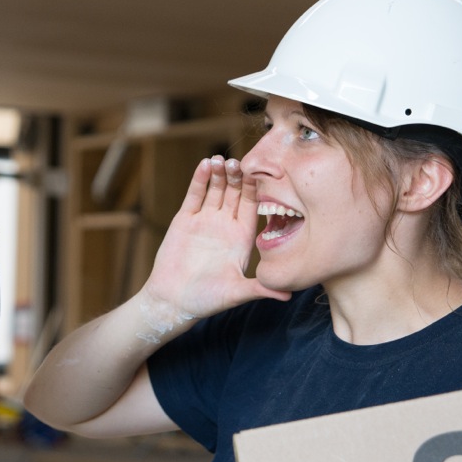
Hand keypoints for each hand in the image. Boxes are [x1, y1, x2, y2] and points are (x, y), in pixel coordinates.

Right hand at [143, 156, 288, 321]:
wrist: (172, 301)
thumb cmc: (206, 300)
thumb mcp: (236, 293)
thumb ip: (261, 289)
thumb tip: (289, 294)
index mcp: (242, 238)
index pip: (254, 207)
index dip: (256, 190)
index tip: (260, 175)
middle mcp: (226, 225)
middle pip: (236, 193)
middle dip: (238, 177)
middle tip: (239, 162)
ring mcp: (205, 220)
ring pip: (216, 189)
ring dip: (220, 174)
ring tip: (221, 160)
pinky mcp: (185, 219)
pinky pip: (194, 195)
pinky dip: (200, 179)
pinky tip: (205, 165)